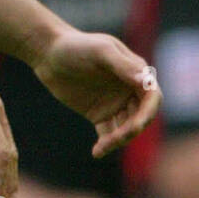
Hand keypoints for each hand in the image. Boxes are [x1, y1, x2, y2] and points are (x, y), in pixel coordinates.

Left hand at [30, 27, 160, 158]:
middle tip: (115, 139)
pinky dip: (106, 144)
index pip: (152, 96)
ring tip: (101, 147)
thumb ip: (122, 64)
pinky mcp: (99, 114)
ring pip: (126, 128)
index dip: (148, 113)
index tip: (137, 125)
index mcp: (135, 72)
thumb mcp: (99, 50)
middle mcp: (129, 90)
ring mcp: (115, 104)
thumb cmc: (75, 45)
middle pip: (140, 117)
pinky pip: (108, 134)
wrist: (47, 53)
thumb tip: (145, 80)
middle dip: (132, 130)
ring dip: (118, 140)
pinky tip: (97, 152)